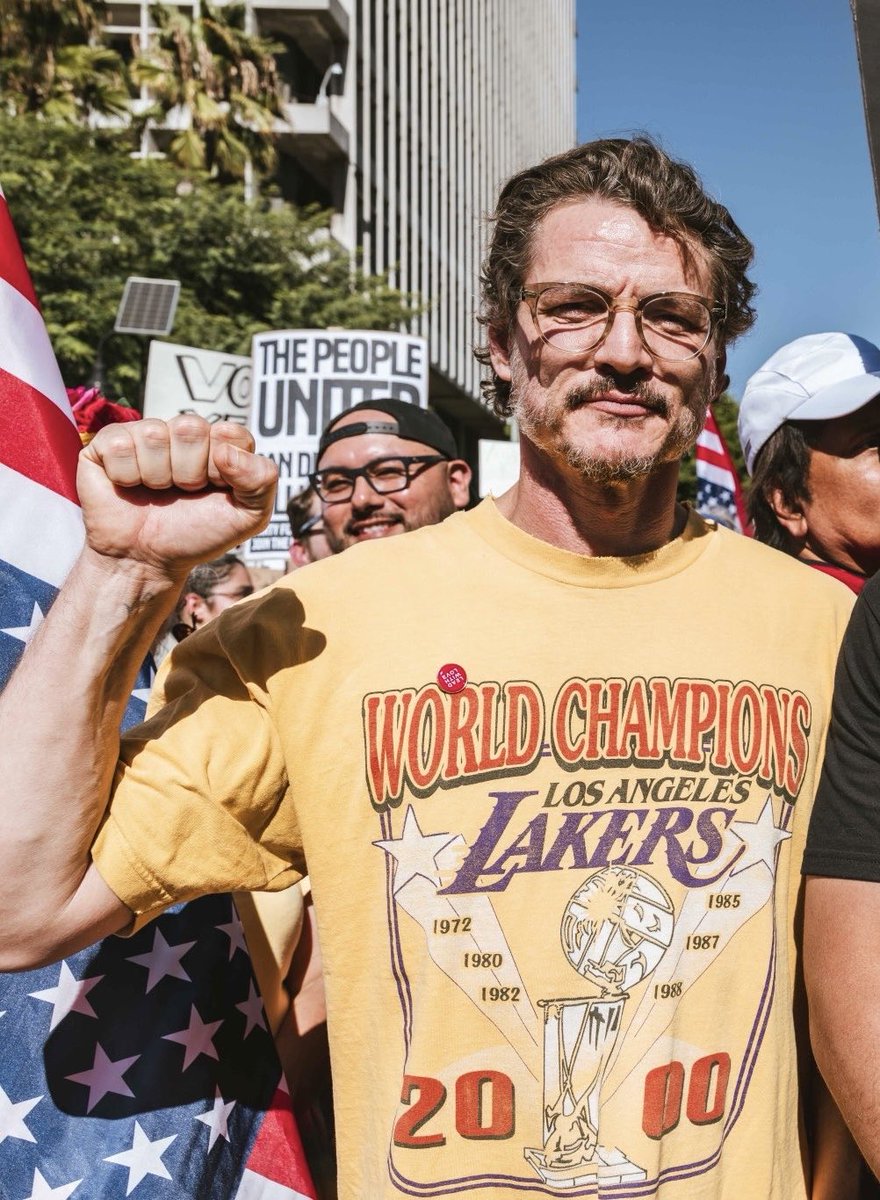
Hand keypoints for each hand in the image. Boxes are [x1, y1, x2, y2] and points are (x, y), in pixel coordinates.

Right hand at [77, 416, 276, 575]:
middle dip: (189, 472)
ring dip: (157, 476)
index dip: (223, 468)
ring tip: (155, 494)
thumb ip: (261, 480)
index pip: (231, 433)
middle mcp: (182, 434)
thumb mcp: (247, 517)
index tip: (215, 490)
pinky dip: (126, 476)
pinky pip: (120, 444)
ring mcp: (144, 435)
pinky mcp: (108, 443)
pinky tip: (129, 488)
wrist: (146, 562)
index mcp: (219, 444)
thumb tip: (225, 450)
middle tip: (182, 494)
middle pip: (190, 427)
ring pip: (154, 435)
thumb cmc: (196, 536)